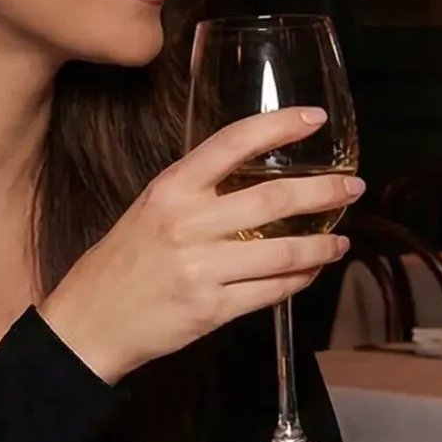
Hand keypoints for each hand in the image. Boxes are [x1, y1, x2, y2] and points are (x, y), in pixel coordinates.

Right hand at [42, 107, 362, 380]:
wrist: (88, 323)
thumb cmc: (124, 262)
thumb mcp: (152, 209)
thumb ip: (200, 192)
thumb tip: (260, 178)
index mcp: (172, 188)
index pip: (232, 143)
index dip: (279, 126)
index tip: (316, 118)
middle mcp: (187, 223)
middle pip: (273, 199)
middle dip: (323, 192)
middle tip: (353, 188)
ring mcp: (200, 268)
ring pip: (283, 252)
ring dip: (321, 245)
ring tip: (341, 240)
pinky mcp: (211, 309)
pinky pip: (271, 291)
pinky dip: (300, 280)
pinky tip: (312, 271)